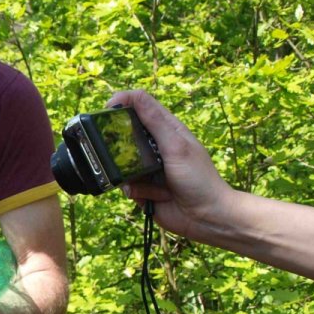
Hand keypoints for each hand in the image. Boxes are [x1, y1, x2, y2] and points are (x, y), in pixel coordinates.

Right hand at [105, 90, 237, 239]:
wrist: (206, 217)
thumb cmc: (199, 179)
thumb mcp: (176, 146)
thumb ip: (155, 122)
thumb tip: (133, 96)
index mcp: (166, 129)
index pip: (140, 104)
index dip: (122, 102)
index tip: (107, 109)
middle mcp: (155, 146)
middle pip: (124, 133)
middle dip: (118, 145)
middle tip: (118, 152)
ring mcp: (147, 167)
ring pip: (121, 162)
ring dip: (129, 174)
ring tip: (146, 184)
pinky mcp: (143, 188)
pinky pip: (126, 185)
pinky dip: (135, 192)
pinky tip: (152, 197)